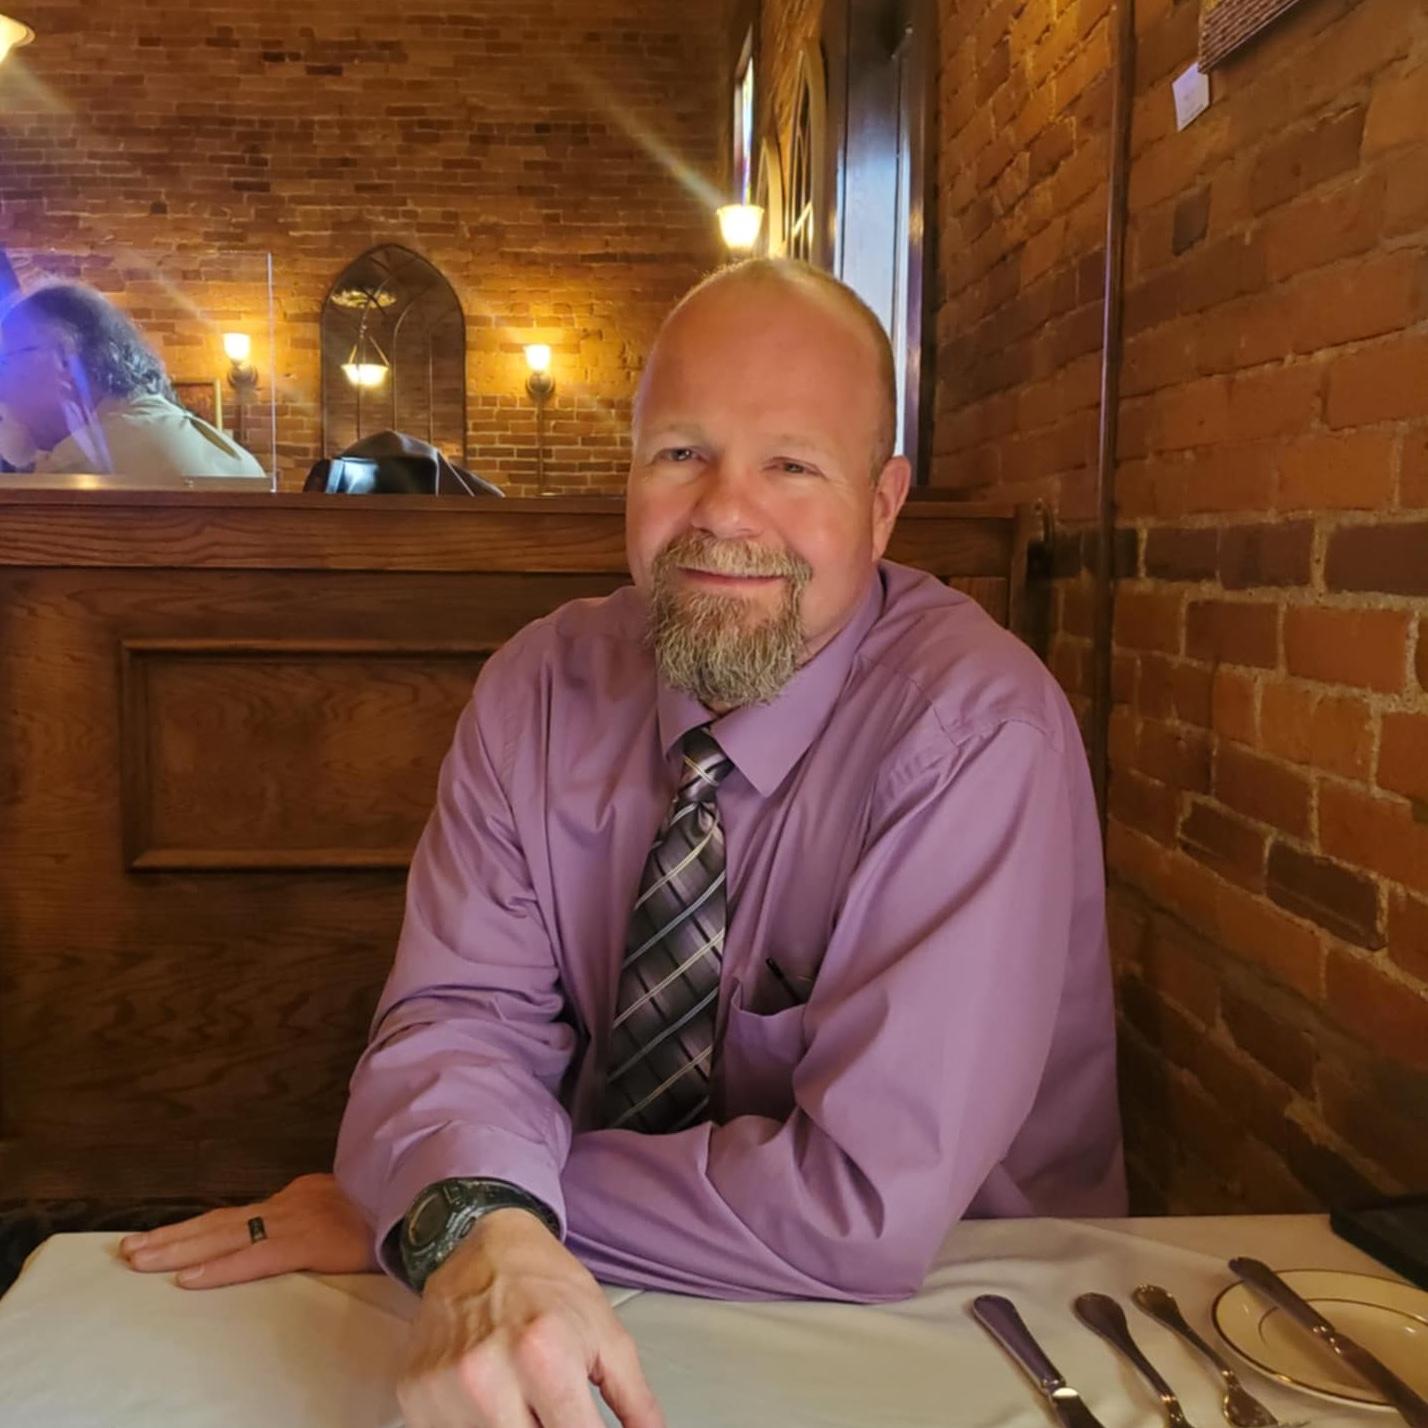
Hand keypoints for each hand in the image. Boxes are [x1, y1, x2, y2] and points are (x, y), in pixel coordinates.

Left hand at [119, 1172, 375, 1287]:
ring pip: (226, 1235)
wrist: (431, 1202)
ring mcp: (298, 1220)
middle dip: (172, 1235)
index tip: (165, 1240)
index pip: (239, 1216)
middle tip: (128, 1248)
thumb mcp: (355, 1210)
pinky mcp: (310, 1241)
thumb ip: (325, 1221)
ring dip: (178, 1247)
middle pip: (221, 1221)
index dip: (199, 1229)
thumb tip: (313, 1235)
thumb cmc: (398, 1213)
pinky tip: (188, 1277)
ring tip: (138, 1258)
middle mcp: (292, 1203)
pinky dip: (219, 1266)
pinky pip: (255, 1258)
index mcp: (301, 1198)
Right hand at [400, 1208, 663, 1427]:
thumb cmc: (547, 1286)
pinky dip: (475, 1426)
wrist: (480, 1243)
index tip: (587, 1427)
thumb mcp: (606, 1333)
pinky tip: (491, 1406)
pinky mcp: (413, 1395)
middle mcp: (487, 1377)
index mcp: (545, 1357)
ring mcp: (442, 1390)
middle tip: (556, 1412)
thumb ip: (634, 1399)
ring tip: (526, 1405)